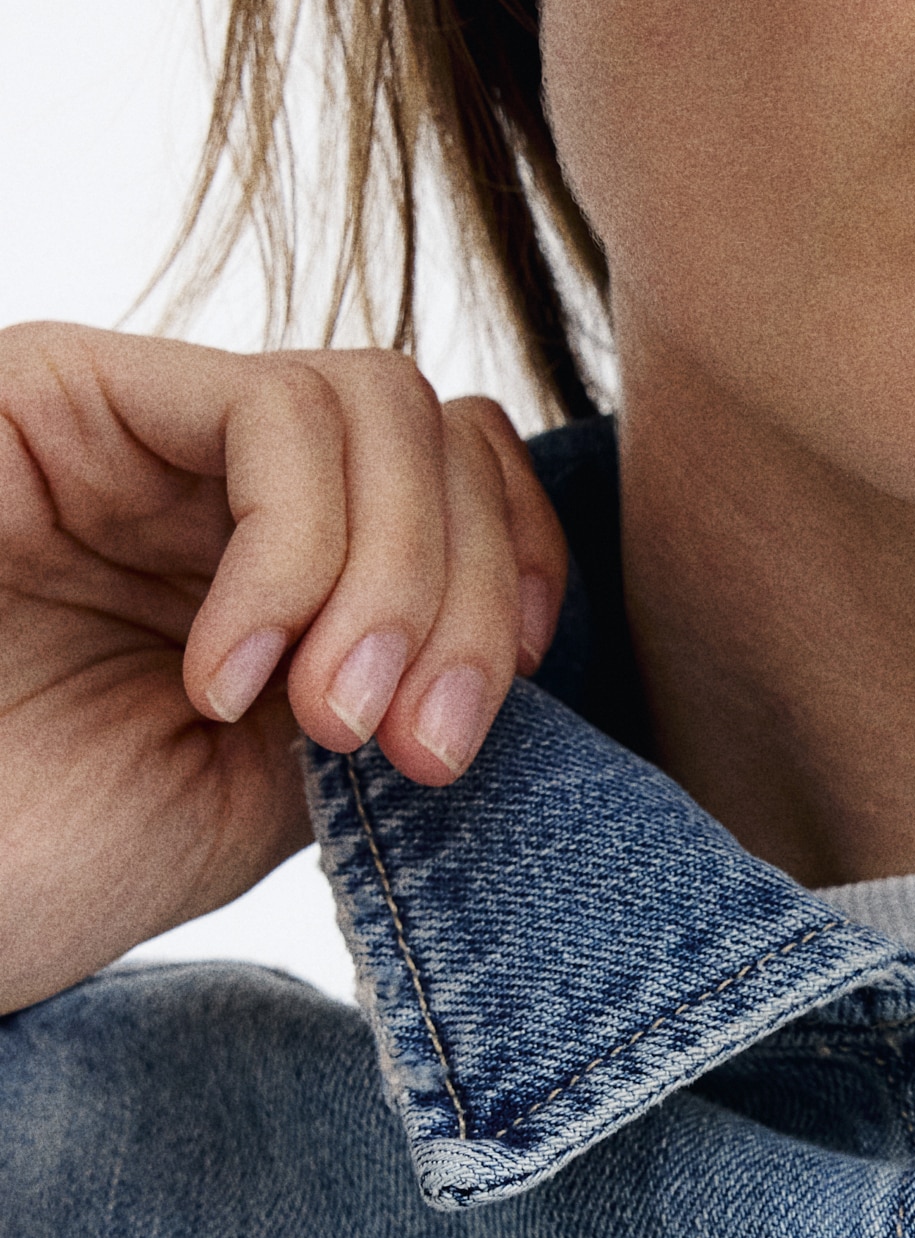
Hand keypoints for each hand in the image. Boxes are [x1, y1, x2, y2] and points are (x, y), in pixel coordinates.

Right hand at [0, 328, 566, 1012]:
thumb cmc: (61, 851)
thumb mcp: (283, 772)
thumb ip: (398, 674)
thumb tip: (533, 618)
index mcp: (281, 537)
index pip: (468, 465)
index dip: (518, 570)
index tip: (483, 715)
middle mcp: (214, 456)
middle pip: (439, 429)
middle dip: (465, 596)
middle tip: (414, 747)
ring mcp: (141, 411)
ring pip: (377, 400)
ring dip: (392, 579)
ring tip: (324, 718)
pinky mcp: (58, 386)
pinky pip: (265, 410)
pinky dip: (294, 554)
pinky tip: (225, 676)